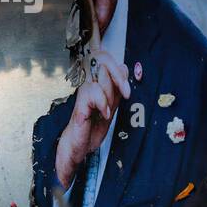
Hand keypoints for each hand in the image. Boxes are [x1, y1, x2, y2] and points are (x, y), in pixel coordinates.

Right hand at [55, 49, 131, 188]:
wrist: (80, 145)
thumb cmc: (91, 127)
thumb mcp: (110, 106)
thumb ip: (117, 89)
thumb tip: (124, 69)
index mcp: (96, 83)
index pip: (105, 60)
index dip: (119, 70)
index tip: (127, 88)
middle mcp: (88, 85)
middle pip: (103, 65)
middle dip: (118, 81)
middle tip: (123, 97)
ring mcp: (83, 93)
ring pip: (100, 79)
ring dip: (110, 95)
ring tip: (109, 109)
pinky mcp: (80, 104)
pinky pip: (93, 93)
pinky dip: (103, 104)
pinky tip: (104, 114)